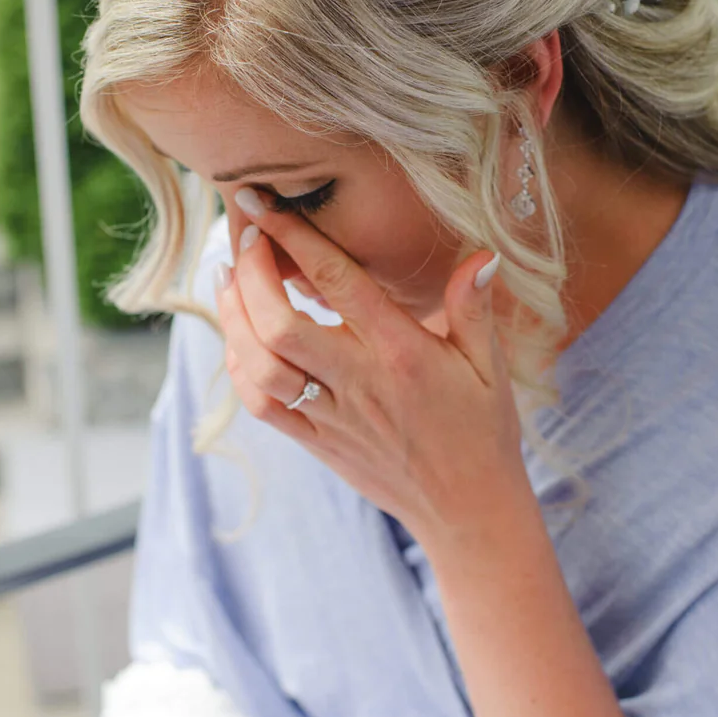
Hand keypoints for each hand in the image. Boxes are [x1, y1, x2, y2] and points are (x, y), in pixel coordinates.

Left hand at [213, 187, 531, 538]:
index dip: (296, 239)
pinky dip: (239, 365)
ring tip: (228, 277)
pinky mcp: (316, 442)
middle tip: (245, 236)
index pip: (339, 284)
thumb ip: (473, 307)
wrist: (467, 511)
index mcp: (402, 353)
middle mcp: (360, 383)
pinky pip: (262, 405)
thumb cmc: (482, 430)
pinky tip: (238, 335)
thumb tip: (482, 255)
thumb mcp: (490, 365)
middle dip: (251, 274)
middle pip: (281, 326)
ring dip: (234, 318)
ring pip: (261, 367)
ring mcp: (332, 416)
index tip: (264, 205)